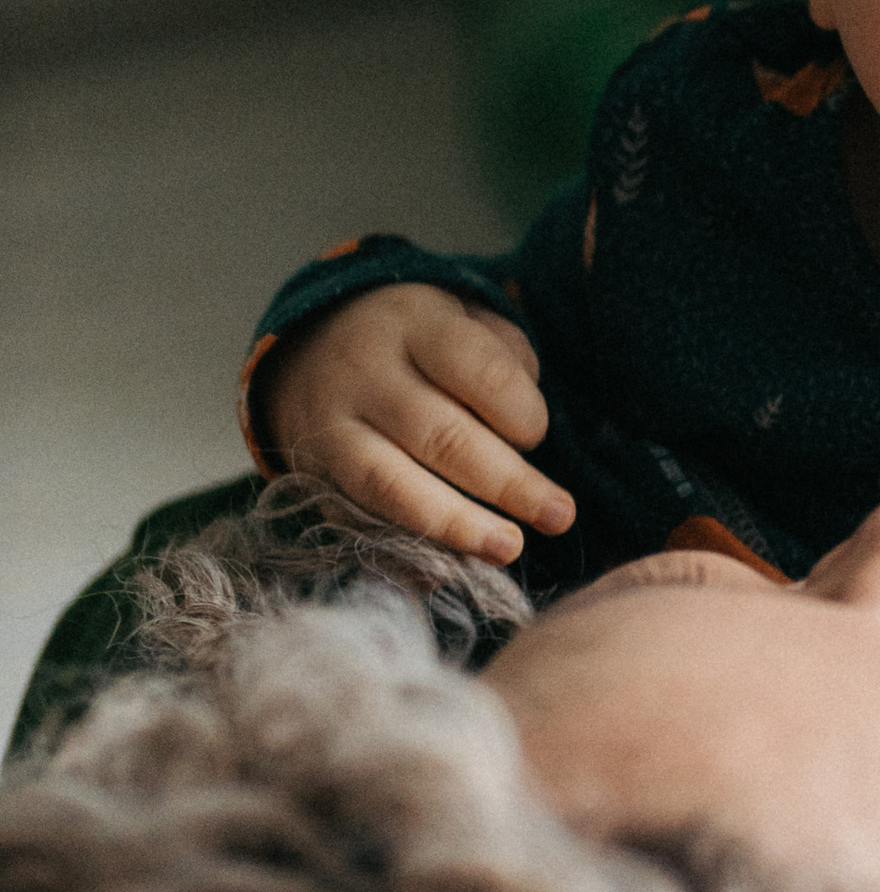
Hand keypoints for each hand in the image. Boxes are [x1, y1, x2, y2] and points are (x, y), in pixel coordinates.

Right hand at [261, 286, 576, 566]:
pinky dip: (401, 552)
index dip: (519, 410)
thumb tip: (523, 439)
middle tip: (558, 516)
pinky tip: (446, 572)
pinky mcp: (313, 475)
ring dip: (455, 525)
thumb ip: (505, 364)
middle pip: (442, 435)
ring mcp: (332, 427)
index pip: (478, 370)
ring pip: (391, 485)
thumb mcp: (464, 319)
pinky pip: (356, 519)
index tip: (537, 435)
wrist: (309, 348)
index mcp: (417, 326)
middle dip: (507, 483)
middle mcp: (367, 374)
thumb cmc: (419, 343)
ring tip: (508, 548)